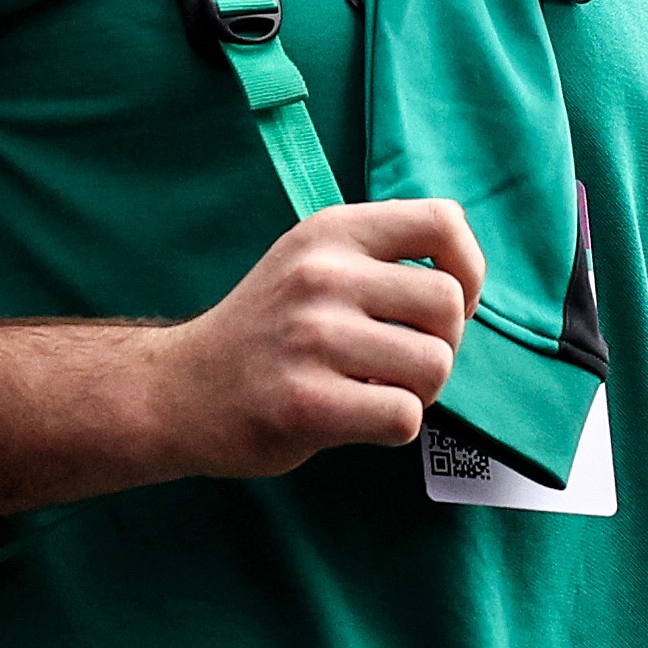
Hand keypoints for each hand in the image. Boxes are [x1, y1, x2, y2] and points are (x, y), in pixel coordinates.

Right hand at [153, 199, 483, 474]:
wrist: (178, 391)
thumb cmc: (266, 332)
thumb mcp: (311, 262)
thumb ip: (378, 259)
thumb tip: (465, 284)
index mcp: (331, 232)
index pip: (443, 221)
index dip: (469, 270)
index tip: (449, 306)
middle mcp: (322, 276)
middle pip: (448, 304)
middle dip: (443, 345)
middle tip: (401, 363)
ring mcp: (312, 338)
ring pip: (434, 365)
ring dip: (419, 391)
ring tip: (374, 390)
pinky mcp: (307, 402)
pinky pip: (404, 416)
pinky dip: (394, 427)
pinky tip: (355, 417)